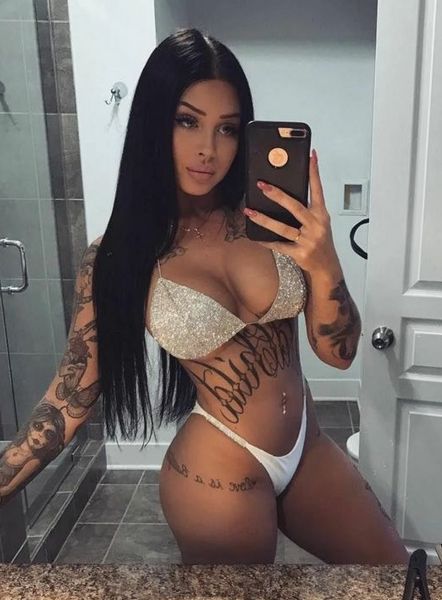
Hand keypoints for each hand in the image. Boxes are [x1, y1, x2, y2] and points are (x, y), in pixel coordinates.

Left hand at [243, 149, 339, 273]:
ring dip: (264, 219)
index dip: (314, 172)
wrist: (326, 266)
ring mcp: (308, 240)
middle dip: (277, 195)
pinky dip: (267, 241)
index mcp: (321, 215)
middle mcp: (316, 225)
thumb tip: (285, 196)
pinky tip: (256, 237)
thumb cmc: (320, 241)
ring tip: (250, 211)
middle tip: (263, 185)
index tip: (311, 156)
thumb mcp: (319, 223)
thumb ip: (307, 210)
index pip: (317, 189)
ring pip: (282, 228)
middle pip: (295, 207)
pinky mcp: (299, 253)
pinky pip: (279, 246)